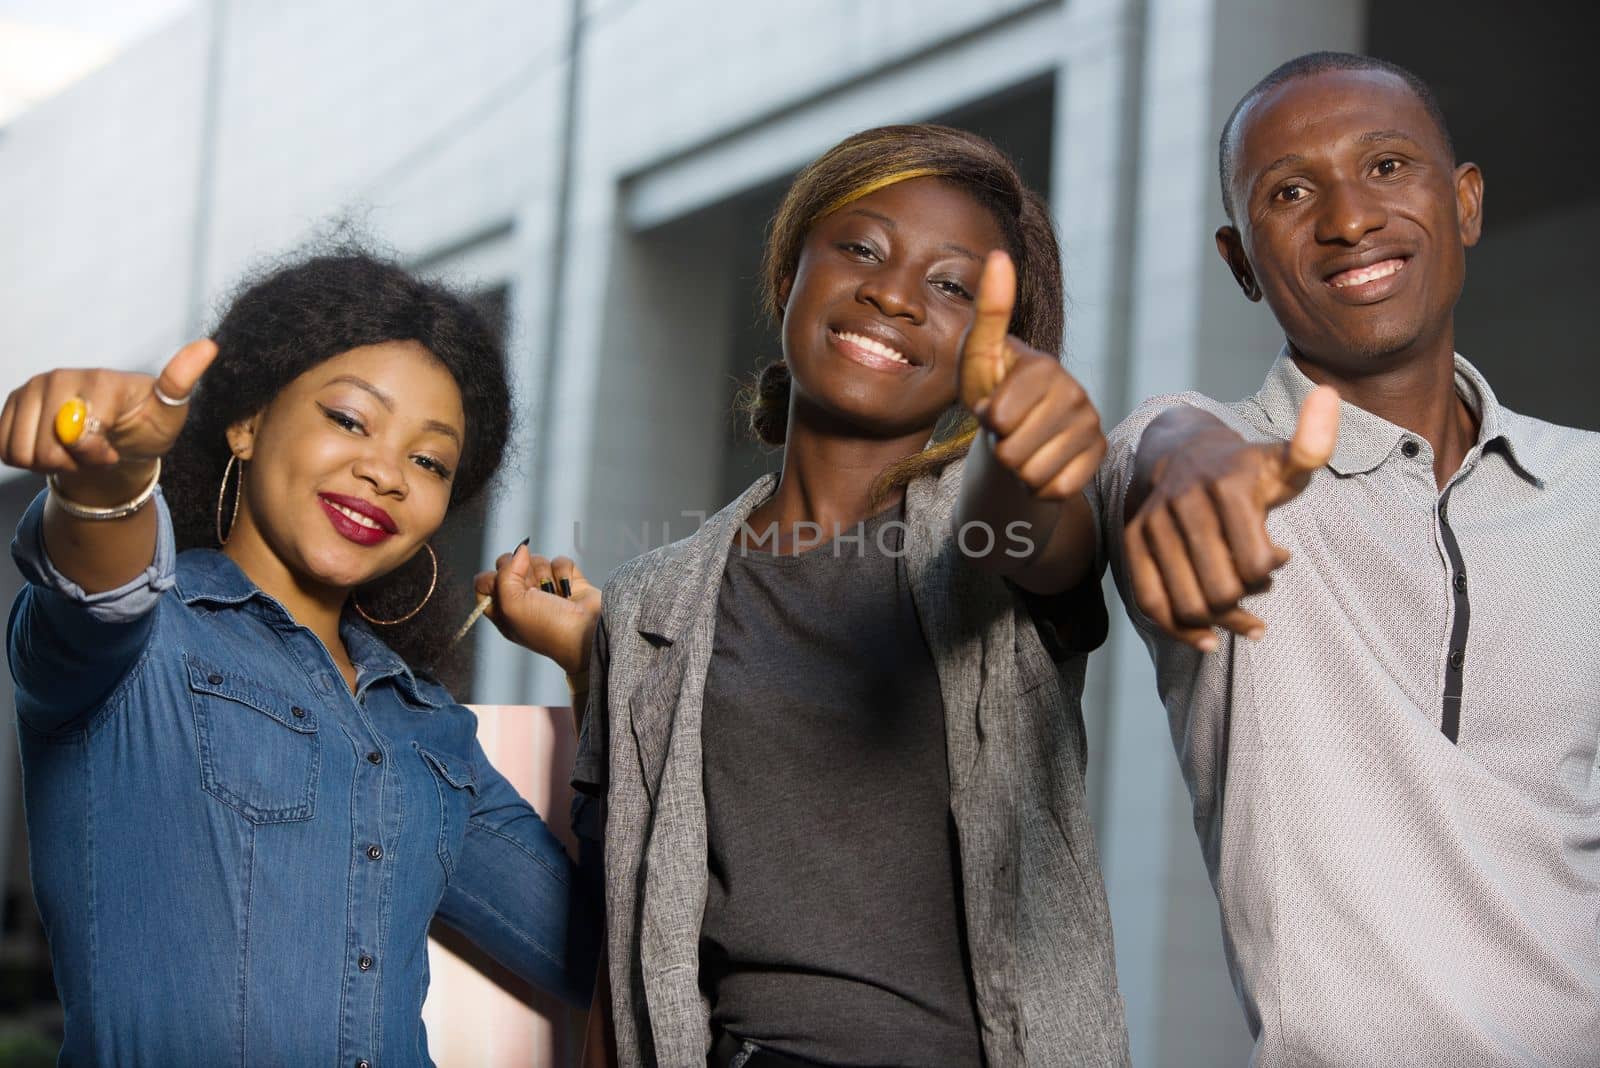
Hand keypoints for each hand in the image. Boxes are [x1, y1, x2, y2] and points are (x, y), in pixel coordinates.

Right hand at [0, 340, 217, 496]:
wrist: (117, 440)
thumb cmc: (144, 426)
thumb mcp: (169, 413)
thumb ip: (179, 383)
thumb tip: (208, 346)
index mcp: (97, 378)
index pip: (79, 432)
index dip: (94, 453)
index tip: (113, 449)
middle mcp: (58, 378)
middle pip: (47, 445)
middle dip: (72, 461)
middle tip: (94, 452)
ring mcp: (30, 390)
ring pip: (21, 450)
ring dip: (49, 463)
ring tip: (74, 451)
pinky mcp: (10, 407)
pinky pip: (2, 447)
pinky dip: (26, 459)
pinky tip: (52, 448)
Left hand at [473, 547, 600, 675]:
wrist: (588, 633)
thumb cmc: (549, 629)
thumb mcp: (511, 604)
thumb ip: (505, 573)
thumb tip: (520, 551)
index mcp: (503, 611)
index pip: (484, 583)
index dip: (493, 578)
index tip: (504, 585)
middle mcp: (522, 600)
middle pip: (510, 566)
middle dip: (522, 573)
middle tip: (532, 590)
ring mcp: (545, 590)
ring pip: (535, 561)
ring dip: (545, 574)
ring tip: (553, 593)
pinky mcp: (566, 581)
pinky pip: (559, 561)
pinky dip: (563, 572)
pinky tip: (568, 588)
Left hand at [959, 251, 1104, 499]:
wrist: (1014, 434)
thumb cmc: (991, 390)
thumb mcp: (978, 356)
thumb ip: (989, 311)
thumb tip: (1000, 254)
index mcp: (1044, 367)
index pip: (1002, 416)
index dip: (988, 421)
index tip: (991, 410)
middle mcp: (1075, 392)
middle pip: (1015, 449)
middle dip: (999, 448)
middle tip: (1006, 431)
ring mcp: (1090, 424)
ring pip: (1034, 473)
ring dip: (1017, 469)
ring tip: (1021, 445)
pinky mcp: (1098, 454)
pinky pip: (1056, 489)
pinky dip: (1038, 487)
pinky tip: (1041, 463)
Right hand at [1123, 386, 1338, 648]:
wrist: (1182, 455)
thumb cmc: (1245, 471)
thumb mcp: (1282, 460)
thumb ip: (1312, 443)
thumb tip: (1329, 393)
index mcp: (1228, 486)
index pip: (1257, 562)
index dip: (1272, 569)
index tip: (1280, 558)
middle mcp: (1184, 503)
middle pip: (1222, 589)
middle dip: (1247, 600)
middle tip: (1259, 589)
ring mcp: (1152, 524)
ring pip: (1188, 604)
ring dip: (1221, 623)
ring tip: (1243, 622)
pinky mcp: (1132, 542)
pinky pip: (1152, 604)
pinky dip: (1182, 632)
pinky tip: (1209, 641)